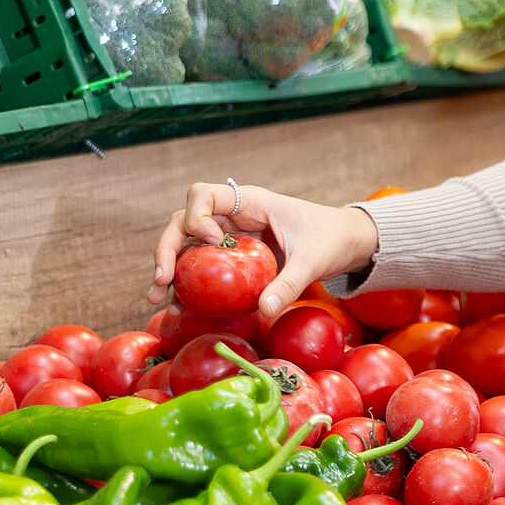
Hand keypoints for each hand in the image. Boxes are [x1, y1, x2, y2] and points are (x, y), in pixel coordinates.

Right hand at [150, 184, 381, 321]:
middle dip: (168, 248)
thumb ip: (290, 282)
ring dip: (169, 269)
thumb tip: (265, 310)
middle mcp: (232, 215)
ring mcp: (228, 236)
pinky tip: (179, 309)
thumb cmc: (331, 240)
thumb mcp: (314, 260)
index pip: (204, 194)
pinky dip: (188, 284)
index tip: (210, 241)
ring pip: (186, 246)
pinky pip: (201, 267)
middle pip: (183, 222)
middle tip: (162, 280)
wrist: (346, 244)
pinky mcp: (231, 258)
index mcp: (251, 201)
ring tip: (158, 299)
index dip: (196, 215)